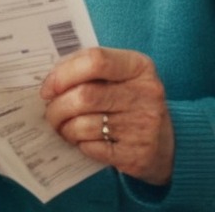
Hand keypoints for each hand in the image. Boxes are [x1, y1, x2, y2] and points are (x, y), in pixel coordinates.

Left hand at [40, 47, 174, 185]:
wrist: (166, 142)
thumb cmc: (131, 101)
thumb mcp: (121, 75)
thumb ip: (88, 68)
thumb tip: (49, 82)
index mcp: (139, 67)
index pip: (96, 60)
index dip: (63, 73)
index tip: (48, 88)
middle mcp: (146, 94)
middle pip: (84, 96)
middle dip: (57, 107)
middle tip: (51, 112)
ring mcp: (143, 126)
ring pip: (83, 125)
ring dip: (64, 128)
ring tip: (64, 127)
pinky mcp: (136, 155)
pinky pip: (91, 148)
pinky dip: (79, 144)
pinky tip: (83, 140)